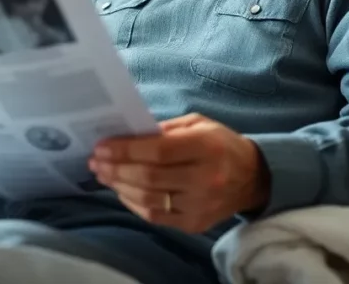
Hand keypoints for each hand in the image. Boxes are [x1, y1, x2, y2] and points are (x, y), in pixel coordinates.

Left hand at [89, 113, 268, 233]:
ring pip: (149, 199)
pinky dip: (134, 204)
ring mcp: (200, 205)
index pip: (157, 151)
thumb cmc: (221, 144)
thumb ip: (165, 129)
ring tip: (103, 175)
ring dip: (120, 187)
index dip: (126, 150)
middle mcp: (205, 178)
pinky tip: (122, 191)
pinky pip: (156, 216)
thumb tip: (128, 136)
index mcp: (206, 147)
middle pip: (149, 177)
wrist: (253, 178)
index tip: (102, 146)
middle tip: (96, 161)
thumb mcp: (199, 124)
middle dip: (116, 169)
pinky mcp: (195, 224)